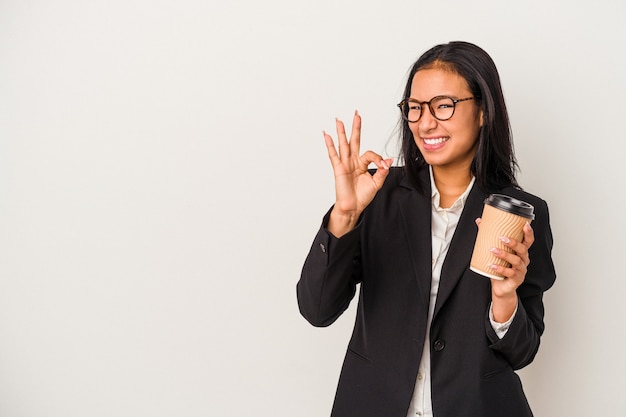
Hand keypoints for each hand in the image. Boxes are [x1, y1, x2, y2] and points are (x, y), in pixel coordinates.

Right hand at [324, 111, 392, 236]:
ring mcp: (345, 164)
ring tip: (339, 120)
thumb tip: (389, 160)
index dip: (379, 159)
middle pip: (355, 141)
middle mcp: (353, 161)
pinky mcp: (339, 169)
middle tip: (357, 114)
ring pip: (343, 145)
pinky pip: (333, 155)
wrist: (353, 207)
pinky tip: (327, 135)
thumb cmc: (362, 197)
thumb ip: (382, 171)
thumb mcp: (376, 183)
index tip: (383, 166)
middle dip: (356, 127)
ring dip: (341, 132)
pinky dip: (330, 145)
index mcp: (362, 164)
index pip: (371, 154)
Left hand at [475, 218, 534, 321]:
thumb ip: (489, 236)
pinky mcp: (516, 279)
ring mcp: (521, 270)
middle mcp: (523, 260)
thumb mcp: (496, 251)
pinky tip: (492, 265)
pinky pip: (509, 273)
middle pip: (522, 250)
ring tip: (493, 250)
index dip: (528, 233)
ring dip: (504, 255)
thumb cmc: (500, 267)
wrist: (501, 287)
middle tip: (502, 238)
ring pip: (516, 261)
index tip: (525, 224)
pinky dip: (500, 268)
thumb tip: (480, 221)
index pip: (528, 241)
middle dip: (513, 243)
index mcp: (521, 252)